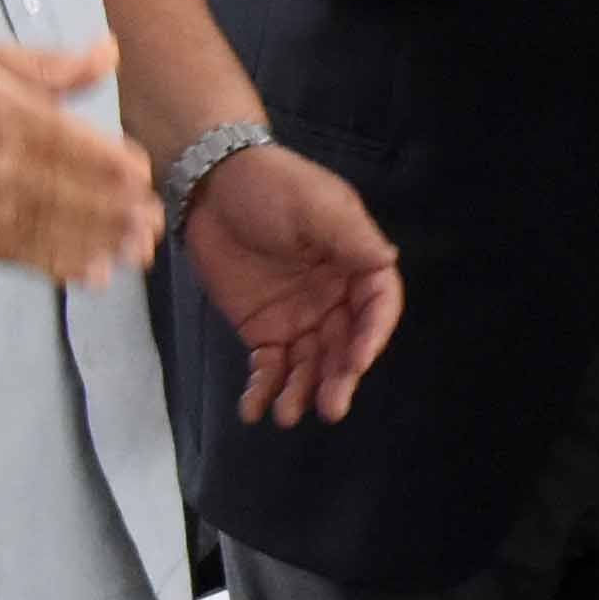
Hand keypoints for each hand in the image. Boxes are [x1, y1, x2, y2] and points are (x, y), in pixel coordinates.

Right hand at [0, 41, 152, 285]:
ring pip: (34, 223)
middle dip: (106, 207)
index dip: (97, 157)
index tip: (140, 172)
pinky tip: (92, 273)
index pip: (52, 134)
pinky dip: (52, 263)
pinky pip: (8, 250)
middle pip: (49, 184)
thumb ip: (50, 65)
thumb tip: (111, 51)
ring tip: (137, 252)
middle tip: (153, 221)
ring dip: (90, 241)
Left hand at [183, 140, 404, 425]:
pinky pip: (269, 366)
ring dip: (302, 391)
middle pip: (345, 346)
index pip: (377, 308)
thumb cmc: (272, 186)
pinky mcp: (263, 329)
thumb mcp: (315, 206)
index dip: (371, 337)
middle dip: (339, 378)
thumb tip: (388, 262)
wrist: (210, 184)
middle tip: (330, 407)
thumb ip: (349, 238)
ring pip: (309, 364)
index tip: (357, 362)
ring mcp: (299, 317)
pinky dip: (263, 389)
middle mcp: (334, 298)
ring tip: (286, 414)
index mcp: (355, 265)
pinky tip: (252, 410)